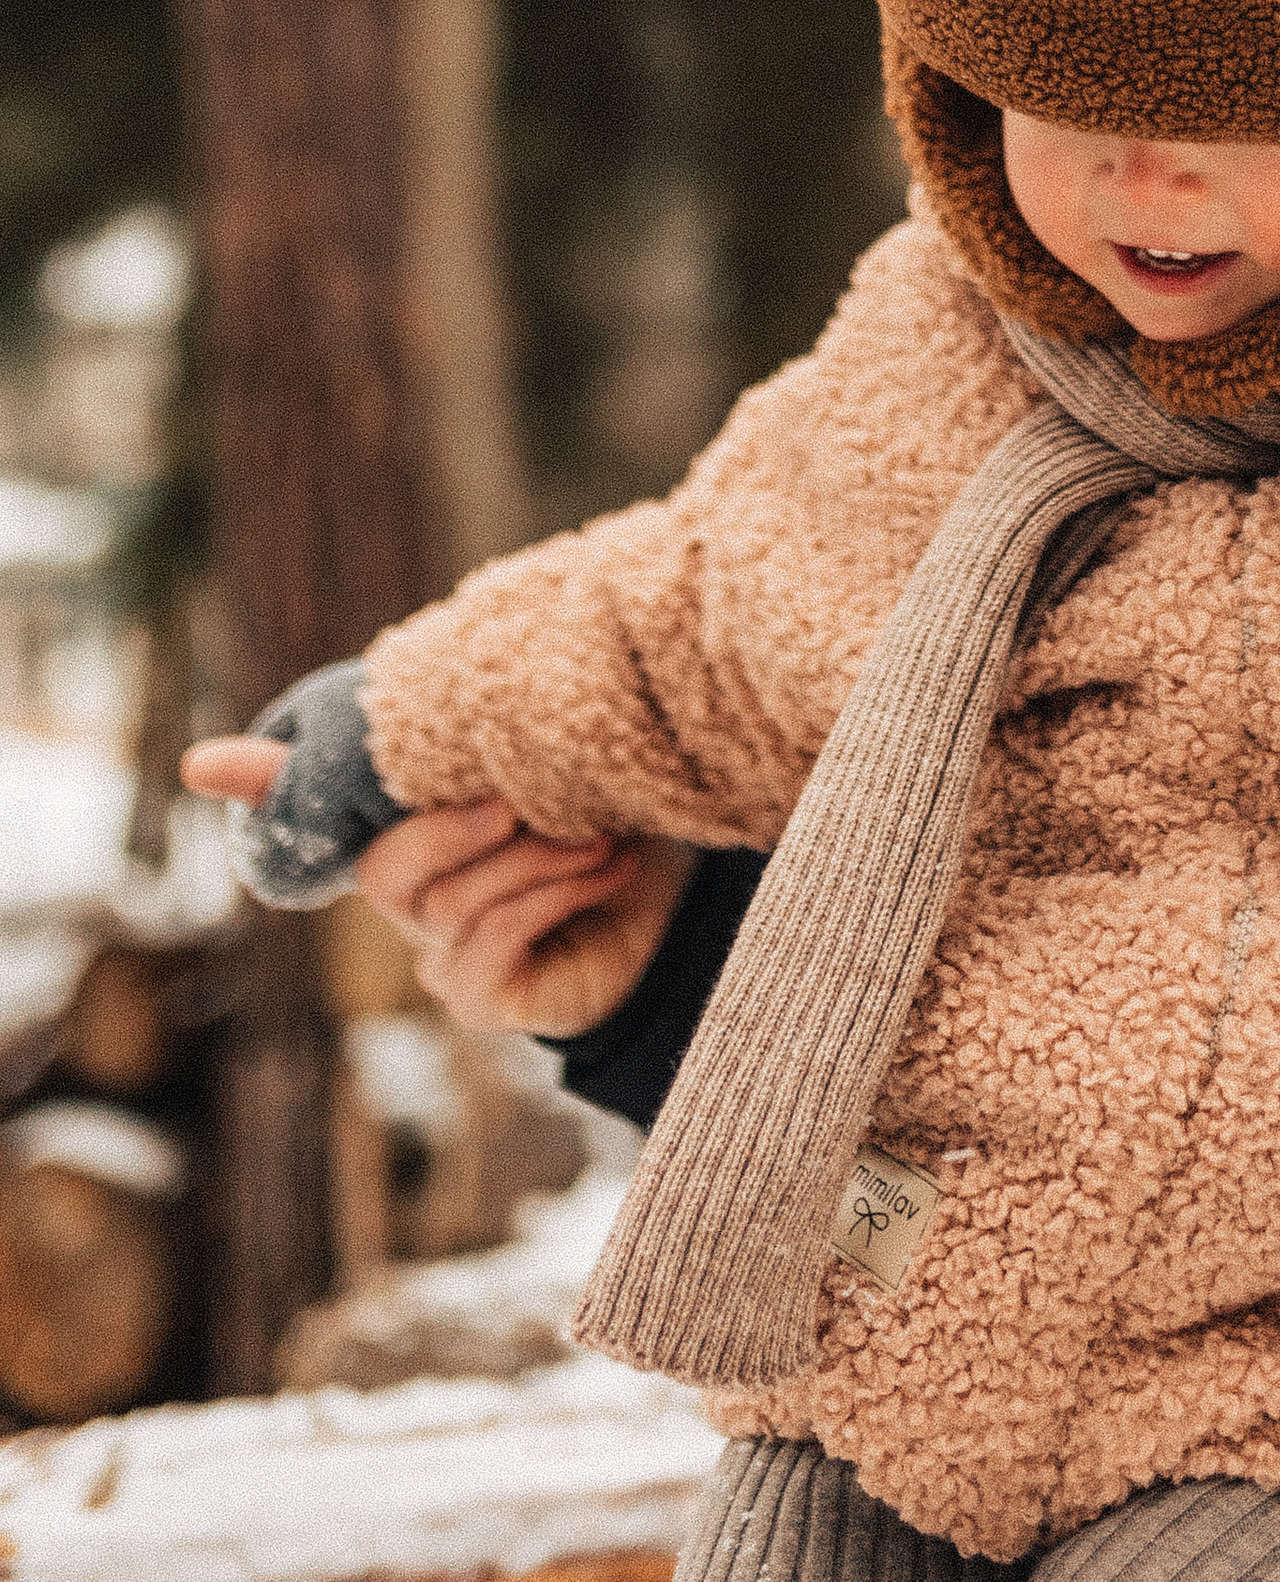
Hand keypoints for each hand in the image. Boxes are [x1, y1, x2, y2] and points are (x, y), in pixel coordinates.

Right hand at [183, 736, 695, 1035]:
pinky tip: (606, 868)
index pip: (314, 805)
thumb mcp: (559, 765)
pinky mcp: (482, 998)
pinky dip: (551, 896)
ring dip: (536, 858)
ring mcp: (440, 954)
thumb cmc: (613, 821)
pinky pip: (488, 944)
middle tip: (521, 797)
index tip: (198, 763)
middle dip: (453, 825)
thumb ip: (495, 731)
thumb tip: (437, 677)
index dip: (258, 783)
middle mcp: (412, 897)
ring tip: (603, 833)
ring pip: (448, 902)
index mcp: (414, 828)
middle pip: (384, 867)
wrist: (683, 907)